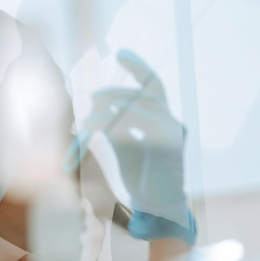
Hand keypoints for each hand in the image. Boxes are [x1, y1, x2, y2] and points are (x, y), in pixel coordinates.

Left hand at [67, 49, 188, 227]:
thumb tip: (93, 111)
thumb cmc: (141, 178)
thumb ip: (115, 126)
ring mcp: (170, 135)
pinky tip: (92, 128)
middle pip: (142, 93)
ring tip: (88, 120)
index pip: (154, 85)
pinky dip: (108, 126)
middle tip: (91, 99)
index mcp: (164, 120)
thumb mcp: (126, 146)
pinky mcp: (162, 149)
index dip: (138, 66)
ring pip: (135, 108)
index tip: (120, 53)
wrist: (158, 207)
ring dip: (107, 110)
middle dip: (113, 94)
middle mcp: (171, 123)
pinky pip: (131, 128)